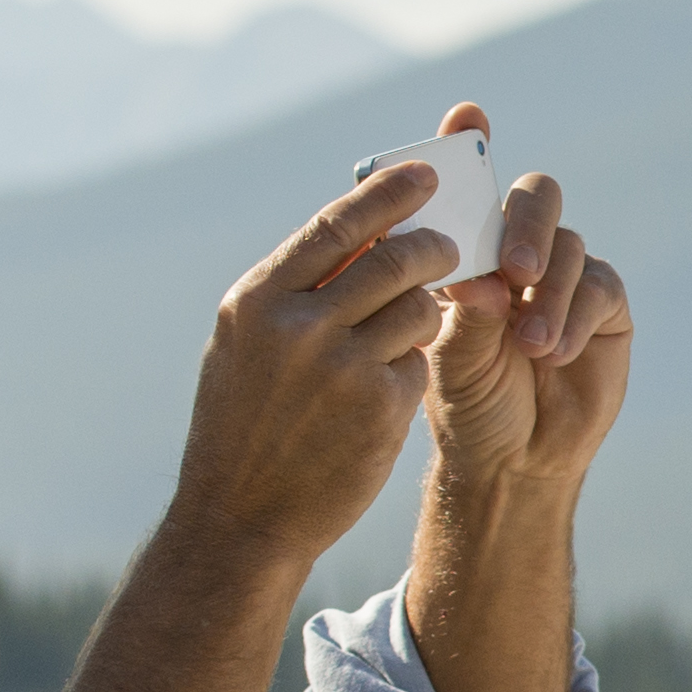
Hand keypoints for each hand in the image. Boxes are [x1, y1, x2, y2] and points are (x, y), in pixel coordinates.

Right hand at [161, 157, 472, 562]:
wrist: (241, 516)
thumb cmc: (244, 425)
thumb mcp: (246, 346)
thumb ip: (293, 293)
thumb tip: (358, 234)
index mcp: (259, 299)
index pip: (338, 225)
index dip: (389, 194)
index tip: (426, 175)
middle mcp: (297, 326)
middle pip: (395, 259)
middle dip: (433, 248)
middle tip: (450, 248)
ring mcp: (341, 367)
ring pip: (419, 308)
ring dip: (428, 310)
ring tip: (413, 325)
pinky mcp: (379, 408)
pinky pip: (419, 363)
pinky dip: (414, 365)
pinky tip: (392, 385)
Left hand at [422, 157, 638, 512]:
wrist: (513, 459)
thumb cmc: (467, 403)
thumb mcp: (451, 355)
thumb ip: (468, 310)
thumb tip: (485, 278)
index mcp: (470, 249)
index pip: (470, 185)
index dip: (469, 143)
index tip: (467, 117)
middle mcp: (522, 249)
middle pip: (534, 197)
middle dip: (524, 224)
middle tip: (514, 268)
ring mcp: (567, 274)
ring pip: (569, 244)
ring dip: (549, 291)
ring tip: (530, 344)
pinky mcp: (606, 306)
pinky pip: (598, 287)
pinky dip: (573, 315)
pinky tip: (555, 352)